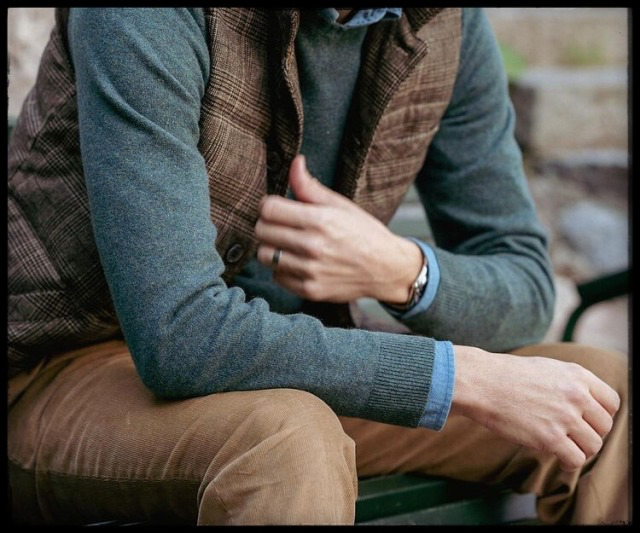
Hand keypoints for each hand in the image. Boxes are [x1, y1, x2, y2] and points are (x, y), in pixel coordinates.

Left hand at [255, 155, 423, 303]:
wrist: (386, 268)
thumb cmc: (364, 233)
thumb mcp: (340, 205)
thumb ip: (310, 187)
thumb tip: (295, 163)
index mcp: (319, 220)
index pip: (268, 208)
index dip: (268, 205)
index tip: (276, 207)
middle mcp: (312, 246)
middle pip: (261, 231)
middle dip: (267, 225)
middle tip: (280, 225)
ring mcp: (310, 270)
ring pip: (264, 256)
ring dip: (272, 248)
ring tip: (287, 244)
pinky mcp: (309, 289)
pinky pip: (277, 277)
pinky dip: (282, 269)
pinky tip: (297, 262)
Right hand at [450, 346, 620, 471]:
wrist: (482, 382)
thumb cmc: (506, 375)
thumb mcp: (546, 367)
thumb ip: (569, 382)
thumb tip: (583, 401)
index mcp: (577, 375)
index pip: (611, 402)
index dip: (602, 414)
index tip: (589, 420)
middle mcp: (576, 395)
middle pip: (605, 426)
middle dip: (591, 433)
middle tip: (574, 436)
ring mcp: (565, 417)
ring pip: (593, 445)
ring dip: (581, 449)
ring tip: (565, 447)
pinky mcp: (550, 437)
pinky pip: (575, 460)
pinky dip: (569, 463)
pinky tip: (559, 458)